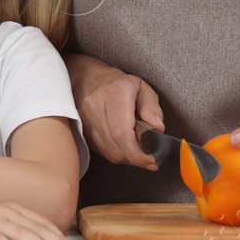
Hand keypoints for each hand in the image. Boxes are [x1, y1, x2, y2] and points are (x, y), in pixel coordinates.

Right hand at [69, 54, 162, 168]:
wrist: (86, 78)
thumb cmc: (118, 83)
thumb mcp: (142, 88)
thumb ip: (152, 108)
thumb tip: (158, 129)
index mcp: (116, 92)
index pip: (123, 133)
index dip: (138, 153)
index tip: (153, 161)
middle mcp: (96, 107)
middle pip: (117, 147)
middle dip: (137, 157)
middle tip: (150, 156)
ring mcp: (85, 120)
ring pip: (110, 152)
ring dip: (127, 156)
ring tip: (137, 147)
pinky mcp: (81, 131)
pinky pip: (102, 151)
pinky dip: (116, 152)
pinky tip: (124, 144)